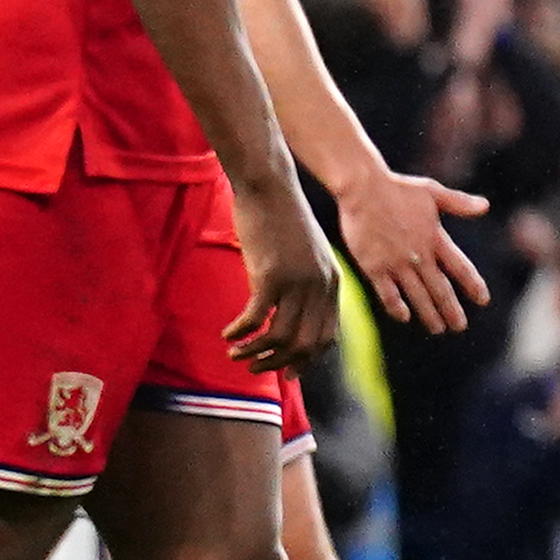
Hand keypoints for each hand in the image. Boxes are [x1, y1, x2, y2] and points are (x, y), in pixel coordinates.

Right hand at [224, 176, 346, 374]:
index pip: (327, 337)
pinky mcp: (271, 275)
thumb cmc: (281, 218)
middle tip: (254, 368)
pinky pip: (255, 320)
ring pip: (279, 337)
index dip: (307, 361)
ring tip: (235, 354)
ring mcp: (297, 282)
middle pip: (305, 344)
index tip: (287, 373)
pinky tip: (227, 334)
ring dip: (255, 353)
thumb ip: (305, 284)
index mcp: (332, 283)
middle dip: (279, 364)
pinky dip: (240, 333)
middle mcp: (320, 286)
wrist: (269, 185)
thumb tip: (288, 315)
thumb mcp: (305, 254)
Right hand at [331, 163, 492, 331]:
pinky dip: (397, 307)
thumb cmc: (398, 188)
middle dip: (451, 310)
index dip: (473, 285)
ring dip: (429, 314)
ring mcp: (396, 263)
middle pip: (440, 289)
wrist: (363, 188)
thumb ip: (459, 203)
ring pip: (417, 296)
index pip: (460, 267)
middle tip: (460, 326)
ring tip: (438, 329)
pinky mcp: (374, 267)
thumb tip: (485, 206)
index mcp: (435, 237)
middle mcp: (418, 255)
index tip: (483, 300)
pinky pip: (388, 294)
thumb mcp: (432, 191)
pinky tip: (405, 317)